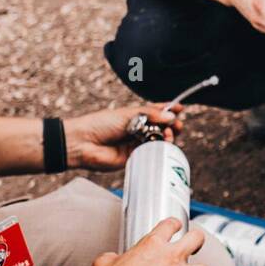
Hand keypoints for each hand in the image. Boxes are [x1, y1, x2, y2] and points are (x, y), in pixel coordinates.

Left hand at [64, 104, 186, 170]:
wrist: (84, 143)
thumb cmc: (101, 124)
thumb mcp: (128, 115)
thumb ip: (151, 115)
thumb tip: (171, 117)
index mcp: (134, 117)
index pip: (156, 112)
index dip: (168, 110)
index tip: (180, 108)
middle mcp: (137, 130)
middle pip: (161, 127)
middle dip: (171, 125)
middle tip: (177, 125)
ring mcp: (136, 144)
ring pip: (158, 141)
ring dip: (167, 137)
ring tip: (167, 135)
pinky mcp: (134, 157)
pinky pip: (151, 153)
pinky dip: (159, 149)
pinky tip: (162, 144)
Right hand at [89, 218, 208, 265]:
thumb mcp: (103, 263)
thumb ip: (115, 255)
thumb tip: (117, 259)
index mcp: (152, 244)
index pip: (171, 224)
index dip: (174, 225)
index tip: (175, 228)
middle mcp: (171, 257)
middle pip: (197, 238)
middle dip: (196, 241)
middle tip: (194, 245)